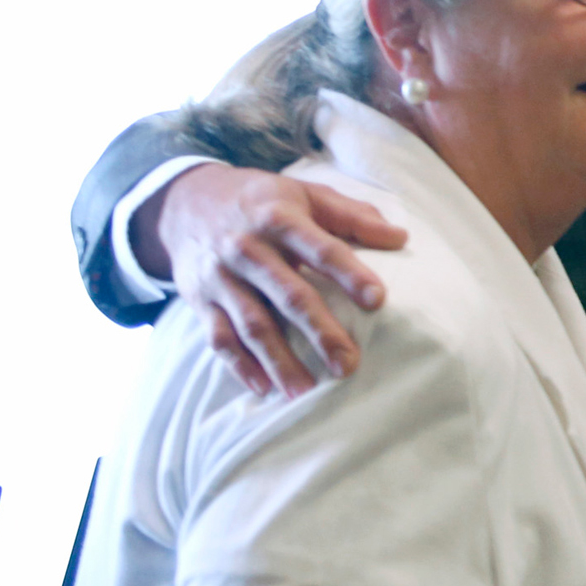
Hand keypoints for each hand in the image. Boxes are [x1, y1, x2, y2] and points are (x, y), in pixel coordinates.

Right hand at [142, 165, 405, 396]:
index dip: (350, 274)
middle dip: (320, 331)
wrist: (185, 201)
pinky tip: (264, 388)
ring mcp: (221, 277)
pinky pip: (219, 337)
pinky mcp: (201, 300)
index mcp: (280, 219)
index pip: (322, 249)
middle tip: (348, 364)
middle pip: (288, 294)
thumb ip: (352, 216)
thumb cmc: (262, 201)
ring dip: (279, 360)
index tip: (378, 300)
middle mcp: (248, 249)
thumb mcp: (306, 193)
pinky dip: (240, 365)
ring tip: (307, 391)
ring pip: (252, 324)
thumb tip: (400, 237)